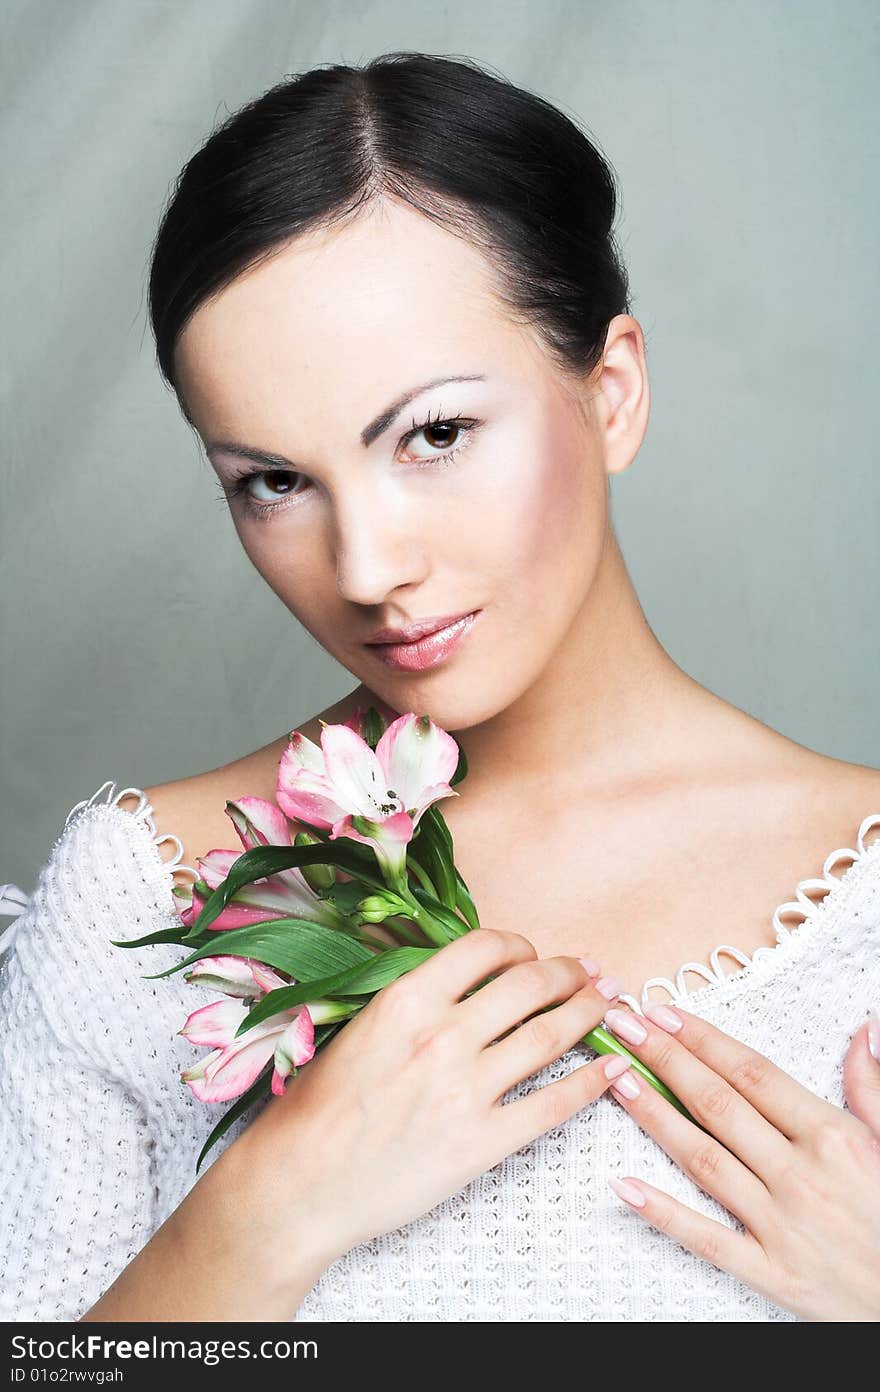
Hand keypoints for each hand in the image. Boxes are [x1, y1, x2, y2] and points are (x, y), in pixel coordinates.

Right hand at [246, 928, 625, 1268]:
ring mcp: (466, 1090)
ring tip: (608, 1004)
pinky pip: (553, 1104)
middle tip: (586, 972)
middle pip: (529, 985)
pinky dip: (591, 1082)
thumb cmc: (316, 1110)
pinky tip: (613, 1068)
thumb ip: (411, 1002)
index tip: (531, 955)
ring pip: (549, 1036)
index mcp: (407, 999)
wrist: (298, 1184)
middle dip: (567, 973)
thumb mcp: (357, 1028)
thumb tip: (462, 984)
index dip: (519, 946)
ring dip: (587, 1013)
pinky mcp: (482, 1142)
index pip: (484, 948)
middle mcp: (443, 1035)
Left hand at [599, 1000, 879, 1320]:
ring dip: (656, 1116)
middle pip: (718, 1105)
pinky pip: (707, 1238)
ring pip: (704, 1158)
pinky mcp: (770, 1272)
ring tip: (617, 1081)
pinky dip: (664, 1212)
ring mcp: (780, 1225)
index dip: (703, 1040)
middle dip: (665, 1059)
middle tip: (624, 1027)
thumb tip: (863, 1029)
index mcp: (831, 1137)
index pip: (752, 1074)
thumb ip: (872, 1085)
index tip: (665, 1014)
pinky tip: (624, 1186)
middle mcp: (801, 1175)